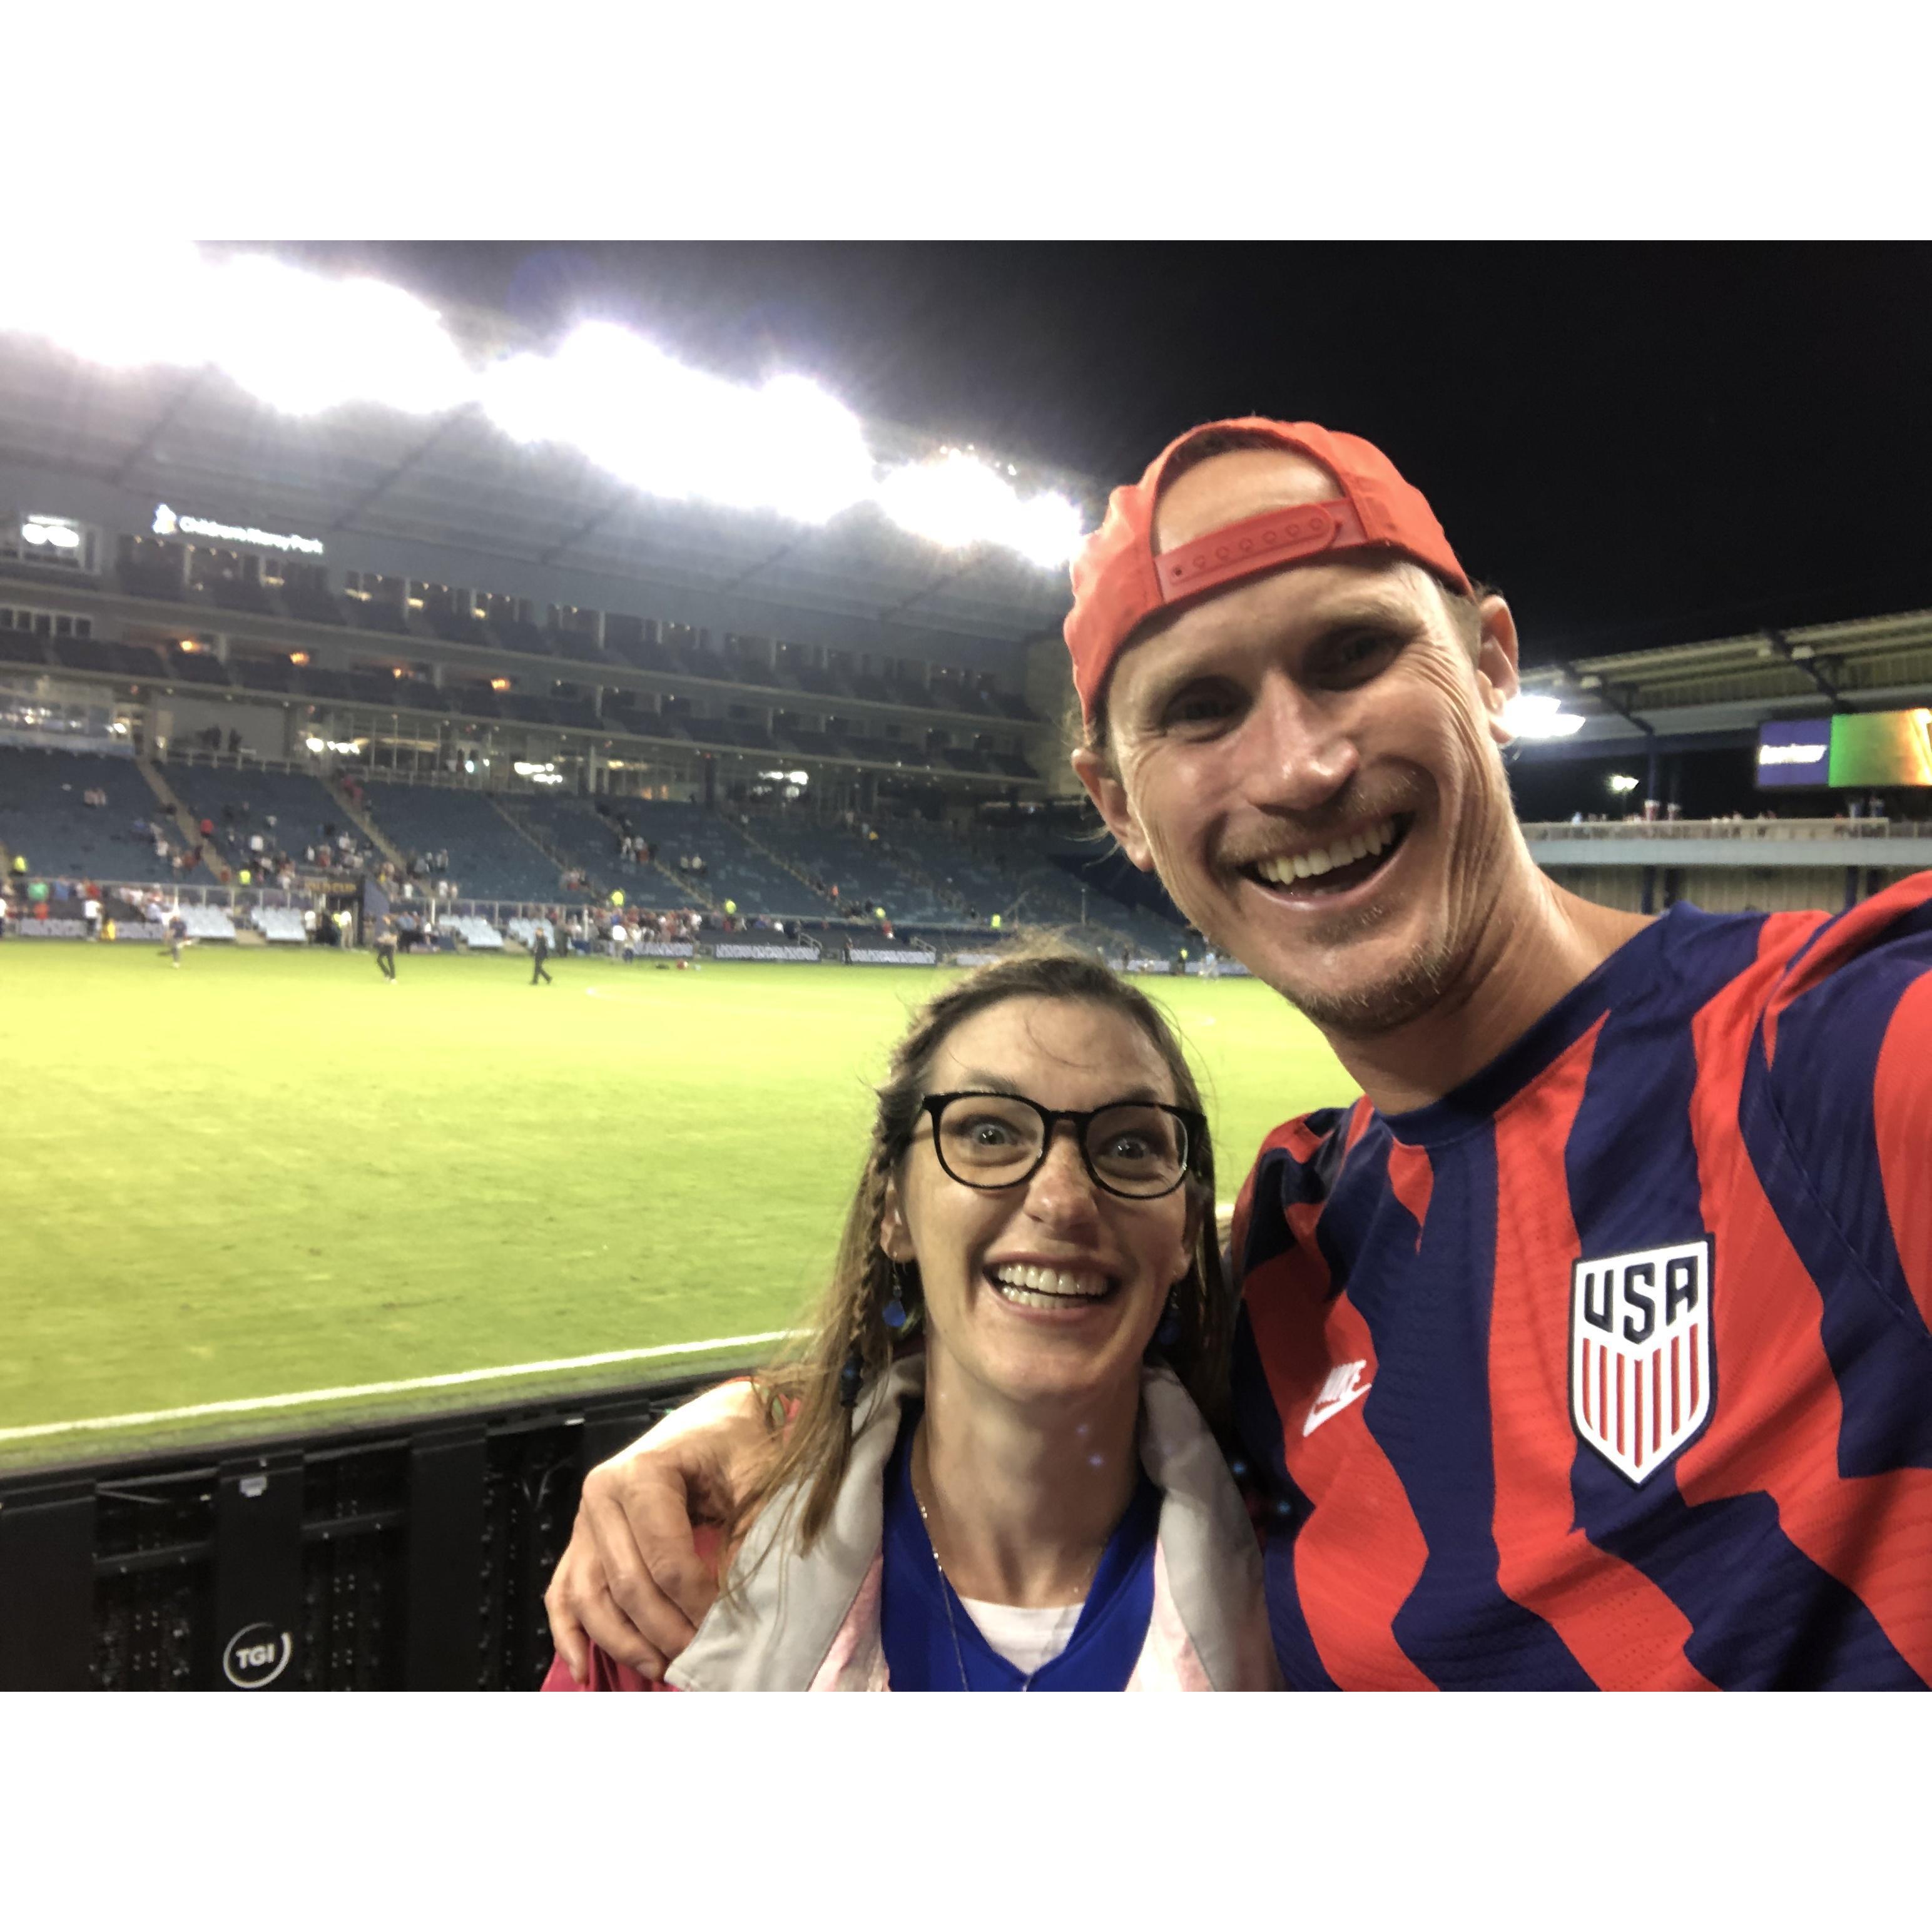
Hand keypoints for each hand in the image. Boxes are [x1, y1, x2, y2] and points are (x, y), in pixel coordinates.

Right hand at [544, 1378, 768, 1682]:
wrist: (717, 1417)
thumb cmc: (736, 1441)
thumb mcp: (756, 1476)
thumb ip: (748, 1533)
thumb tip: (739, 1602)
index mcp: (643, 1473)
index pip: (666, 1560)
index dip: (697, 1603)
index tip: (725, 1628)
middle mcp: (603, 1494)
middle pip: (627, 1585)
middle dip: (664, 1631)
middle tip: (697, 1660)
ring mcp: (587, 1517)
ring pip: (590, 1596)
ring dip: (621, 1642)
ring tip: (658, 1670)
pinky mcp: (584, 1537)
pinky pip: (564, 1590)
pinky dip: (570, 1632)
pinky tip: (584, 1667)